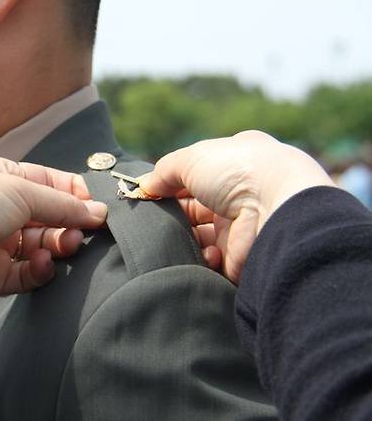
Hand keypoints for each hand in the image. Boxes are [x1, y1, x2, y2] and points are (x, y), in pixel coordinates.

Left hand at [0, 156, 107, 301]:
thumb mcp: (20, 189)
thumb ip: (62, 203)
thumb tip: (98, 211)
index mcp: (2, 179)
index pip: (49, 184)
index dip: (73, 194)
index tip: (95, 206)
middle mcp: (0, 210)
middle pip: (48, 217)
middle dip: (70, 223)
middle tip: (88, 230)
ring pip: (42, 246)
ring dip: (60, 244)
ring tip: (69, 244)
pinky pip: (28, 273)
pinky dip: (41, 268)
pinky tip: (44, 261)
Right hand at [139, 130, 334, 283]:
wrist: (277, 209)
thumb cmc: (237, 172)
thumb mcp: (191, 159)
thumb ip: (164, 172)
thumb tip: (144, 187)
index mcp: (238, 164)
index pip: (197, 176)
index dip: (171, 184)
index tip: (149, 195)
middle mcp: (243, 195)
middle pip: (196, 208)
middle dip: (174, 215)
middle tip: (155, 220)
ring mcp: (244, 227)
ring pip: (201, 236)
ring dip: (186, 238)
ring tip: (176, 237)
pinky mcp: (244, 257)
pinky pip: (212, 262)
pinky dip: (204, 258)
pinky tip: (210, 252)